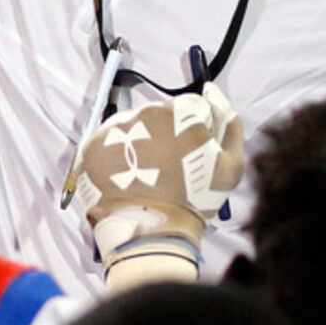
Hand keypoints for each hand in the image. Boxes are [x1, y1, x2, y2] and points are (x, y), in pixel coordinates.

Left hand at [74, 85, 245, 290]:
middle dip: (166, 134)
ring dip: (141, 143)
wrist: (151, 232)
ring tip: (146, 175)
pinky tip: (125, 178)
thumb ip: (230, 125)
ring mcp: (118, 126)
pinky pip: (110, 142)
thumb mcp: (230, 166)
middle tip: (169, 168)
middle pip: (161, 115)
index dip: (195, 132)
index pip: (191, 108)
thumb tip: (214, 92)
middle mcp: (147, 111)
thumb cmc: (196, 199)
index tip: (192, 155)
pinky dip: (117, 155)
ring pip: (135, 127)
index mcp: (182, 112)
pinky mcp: (94, 143)